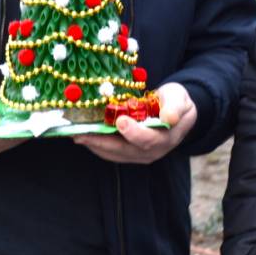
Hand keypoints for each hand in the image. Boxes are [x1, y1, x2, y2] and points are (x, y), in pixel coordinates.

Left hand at [74, 82, 196, 163]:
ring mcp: (139, 155)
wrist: (176, 113)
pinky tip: (82, 136)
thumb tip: (169, 118)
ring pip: (114, 154)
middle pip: (124, 150)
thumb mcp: (179, 99)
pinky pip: (110, 152)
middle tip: (82, 134)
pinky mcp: (128, 153)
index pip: (148, 139)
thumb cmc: (176, 102)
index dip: (134, 132)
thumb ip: (175, 108)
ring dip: (94, 145)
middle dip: (101, 142)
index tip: (120, 121)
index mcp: (166, 138)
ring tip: (76, 135)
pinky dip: (95, 144)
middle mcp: (152, 151)